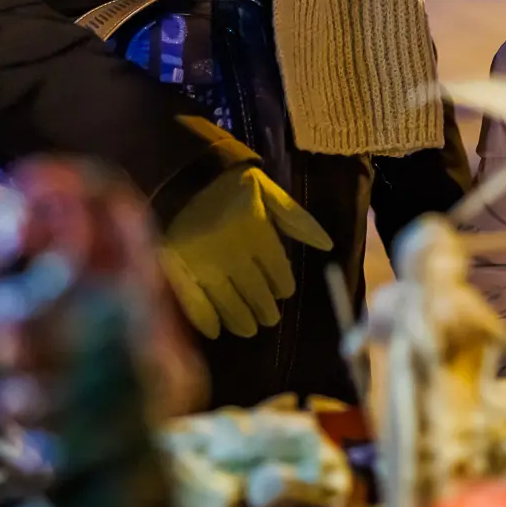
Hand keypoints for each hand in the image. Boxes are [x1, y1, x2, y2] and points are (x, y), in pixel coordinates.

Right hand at [160, 120, 333, 339]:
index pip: (277, 272)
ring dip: (243, 320)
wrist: (180, 175)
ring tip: (250, 328)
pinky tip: (216, 332)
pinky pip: (195, 305)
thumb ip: (297, 219)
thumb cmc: (230, 184)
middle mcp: (232, 253)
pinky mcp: (177, 271)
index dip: (283, 285)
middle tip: (269, 318)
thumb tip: (328, 245)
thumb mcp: (268, 192)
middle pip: (256, 293)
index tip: (284, 292)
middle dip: (266, 309)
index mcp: (257, 233)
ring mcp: (203, 265)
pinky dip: (207, 321)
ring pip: (229, 304)